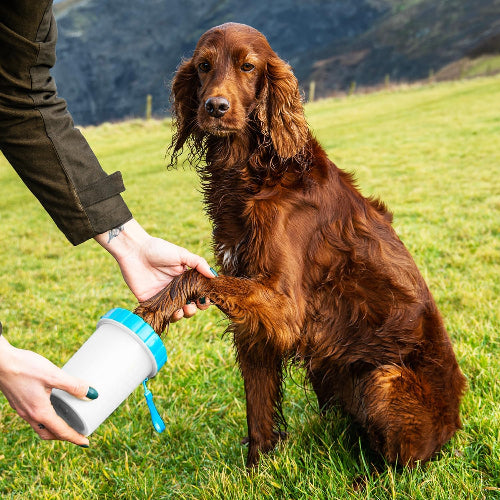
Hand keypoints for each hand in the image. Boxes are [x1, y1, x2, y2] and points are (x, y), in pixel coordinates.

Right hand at [0, 335, 92, 445]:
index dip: (75, 438)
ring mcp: (22, 409)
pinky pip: (34, 416)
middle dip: (63, 436)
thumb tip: (92, 394)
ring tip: (66, 420)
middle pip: (48, 433)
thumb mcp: (54, 375)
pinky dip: (46, 417)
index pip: (60, 431)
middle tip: (77, 432)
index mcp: (39, 412)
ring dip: (53, 427)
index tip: (86, 443)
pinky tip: (52, 404)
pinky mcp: (19, 401)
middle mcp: (29, 414)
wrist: (0, 362)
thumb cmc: (25, 367)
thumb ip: (73, 385)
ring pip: (40, 425)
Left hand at [95, 219, 215, 320]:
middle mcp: (176, 290)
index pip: (199, 293)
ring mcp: (163, 298)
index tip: (206, 299)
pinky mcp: (149, 303)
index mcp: (185, 279)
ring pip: (176, 313)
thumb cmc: (158, 249)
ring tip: (181, 310)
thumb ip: (199, 263)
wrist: (134, 250)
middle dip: (194, 309)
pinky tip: (170, 314)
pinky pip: (159, 315)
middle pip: (189, 305)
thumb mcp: (181, 254)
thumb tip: (214, 276)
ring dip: (182, 315)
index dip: (204, 299)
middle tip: (192, 305)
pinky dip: (166, 318)